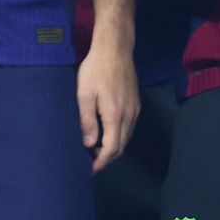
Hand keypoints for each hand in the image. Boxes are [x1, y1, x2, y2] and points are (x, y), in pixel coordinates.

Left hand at [77, 29, 139, 172]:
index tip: (88, 170)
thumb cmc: (95, 70)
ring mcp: (135, 108)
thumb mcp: (84, 95)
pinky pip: (128, 126)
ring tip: (94, 151)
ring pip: (126, 136)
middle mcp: (130, 114)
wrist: (115, 49)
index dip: (101, 162)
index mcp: (116, 114)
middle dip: (106, 158)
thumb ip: (87, 121)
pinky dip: (117, 136)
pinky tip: (104, 133)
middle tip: (88, 163)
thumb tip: (89, 144)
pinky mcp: (135, 102)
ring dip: (112, 147)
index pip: (112, 148)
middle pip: (121, 146)